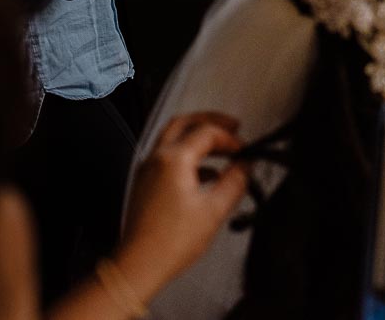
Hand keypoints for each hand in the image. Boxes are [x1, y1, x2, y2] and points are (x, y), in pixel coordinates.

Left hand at [116, 112, 247, 298]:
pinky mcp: (145, 183)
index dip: (230, 139)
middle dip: (210, 120)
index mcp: (174, 159)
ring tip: (222, 146)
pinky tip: (206, 173)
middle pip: (184, 123)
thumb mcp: (214, 210)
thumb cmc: (171, 241)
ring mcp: (147, 170)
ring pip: (173, 137)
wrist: (139, 264)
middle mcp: (157, 158)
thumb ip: (235, 181)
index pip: (207, 132)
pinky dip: (188, 154)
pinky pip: (168, 156)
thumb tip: (246, 166)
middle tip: (232, 125)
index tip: (245, 152)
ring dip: (198, 136)